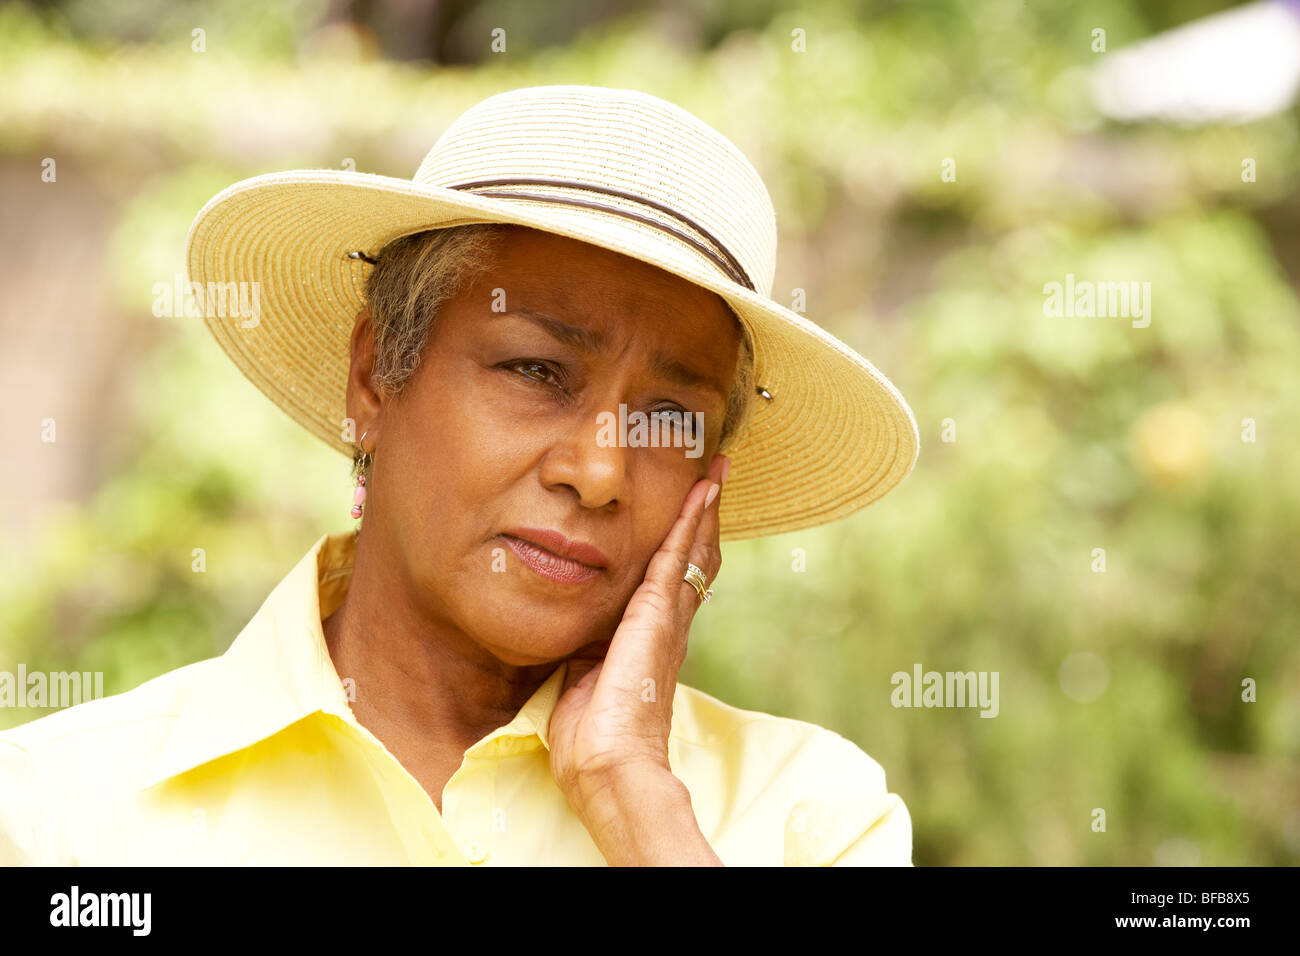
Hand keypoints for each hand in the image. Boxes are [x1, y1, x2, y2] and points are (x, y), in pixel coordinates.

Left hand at [547, 452, 729, 861]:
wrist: (607, 765)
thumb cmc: (592, 738)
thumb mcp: (584, 682)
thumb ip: (588, 655)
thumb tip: (577, 642)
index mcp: (652, 641)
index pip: (674, 580)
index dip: (684, 544)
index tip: (692, 511)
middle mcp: (669, 626)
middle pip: (694, 559)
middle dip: (704, 517)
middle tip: (717, 476)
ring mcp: (667, 619)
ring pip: (692, 552)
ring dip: (704, 509)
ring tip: (716, 472)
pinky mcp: (656, 616)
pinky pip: (675, 557)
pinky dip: (690, 521)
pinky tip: (700, 492)